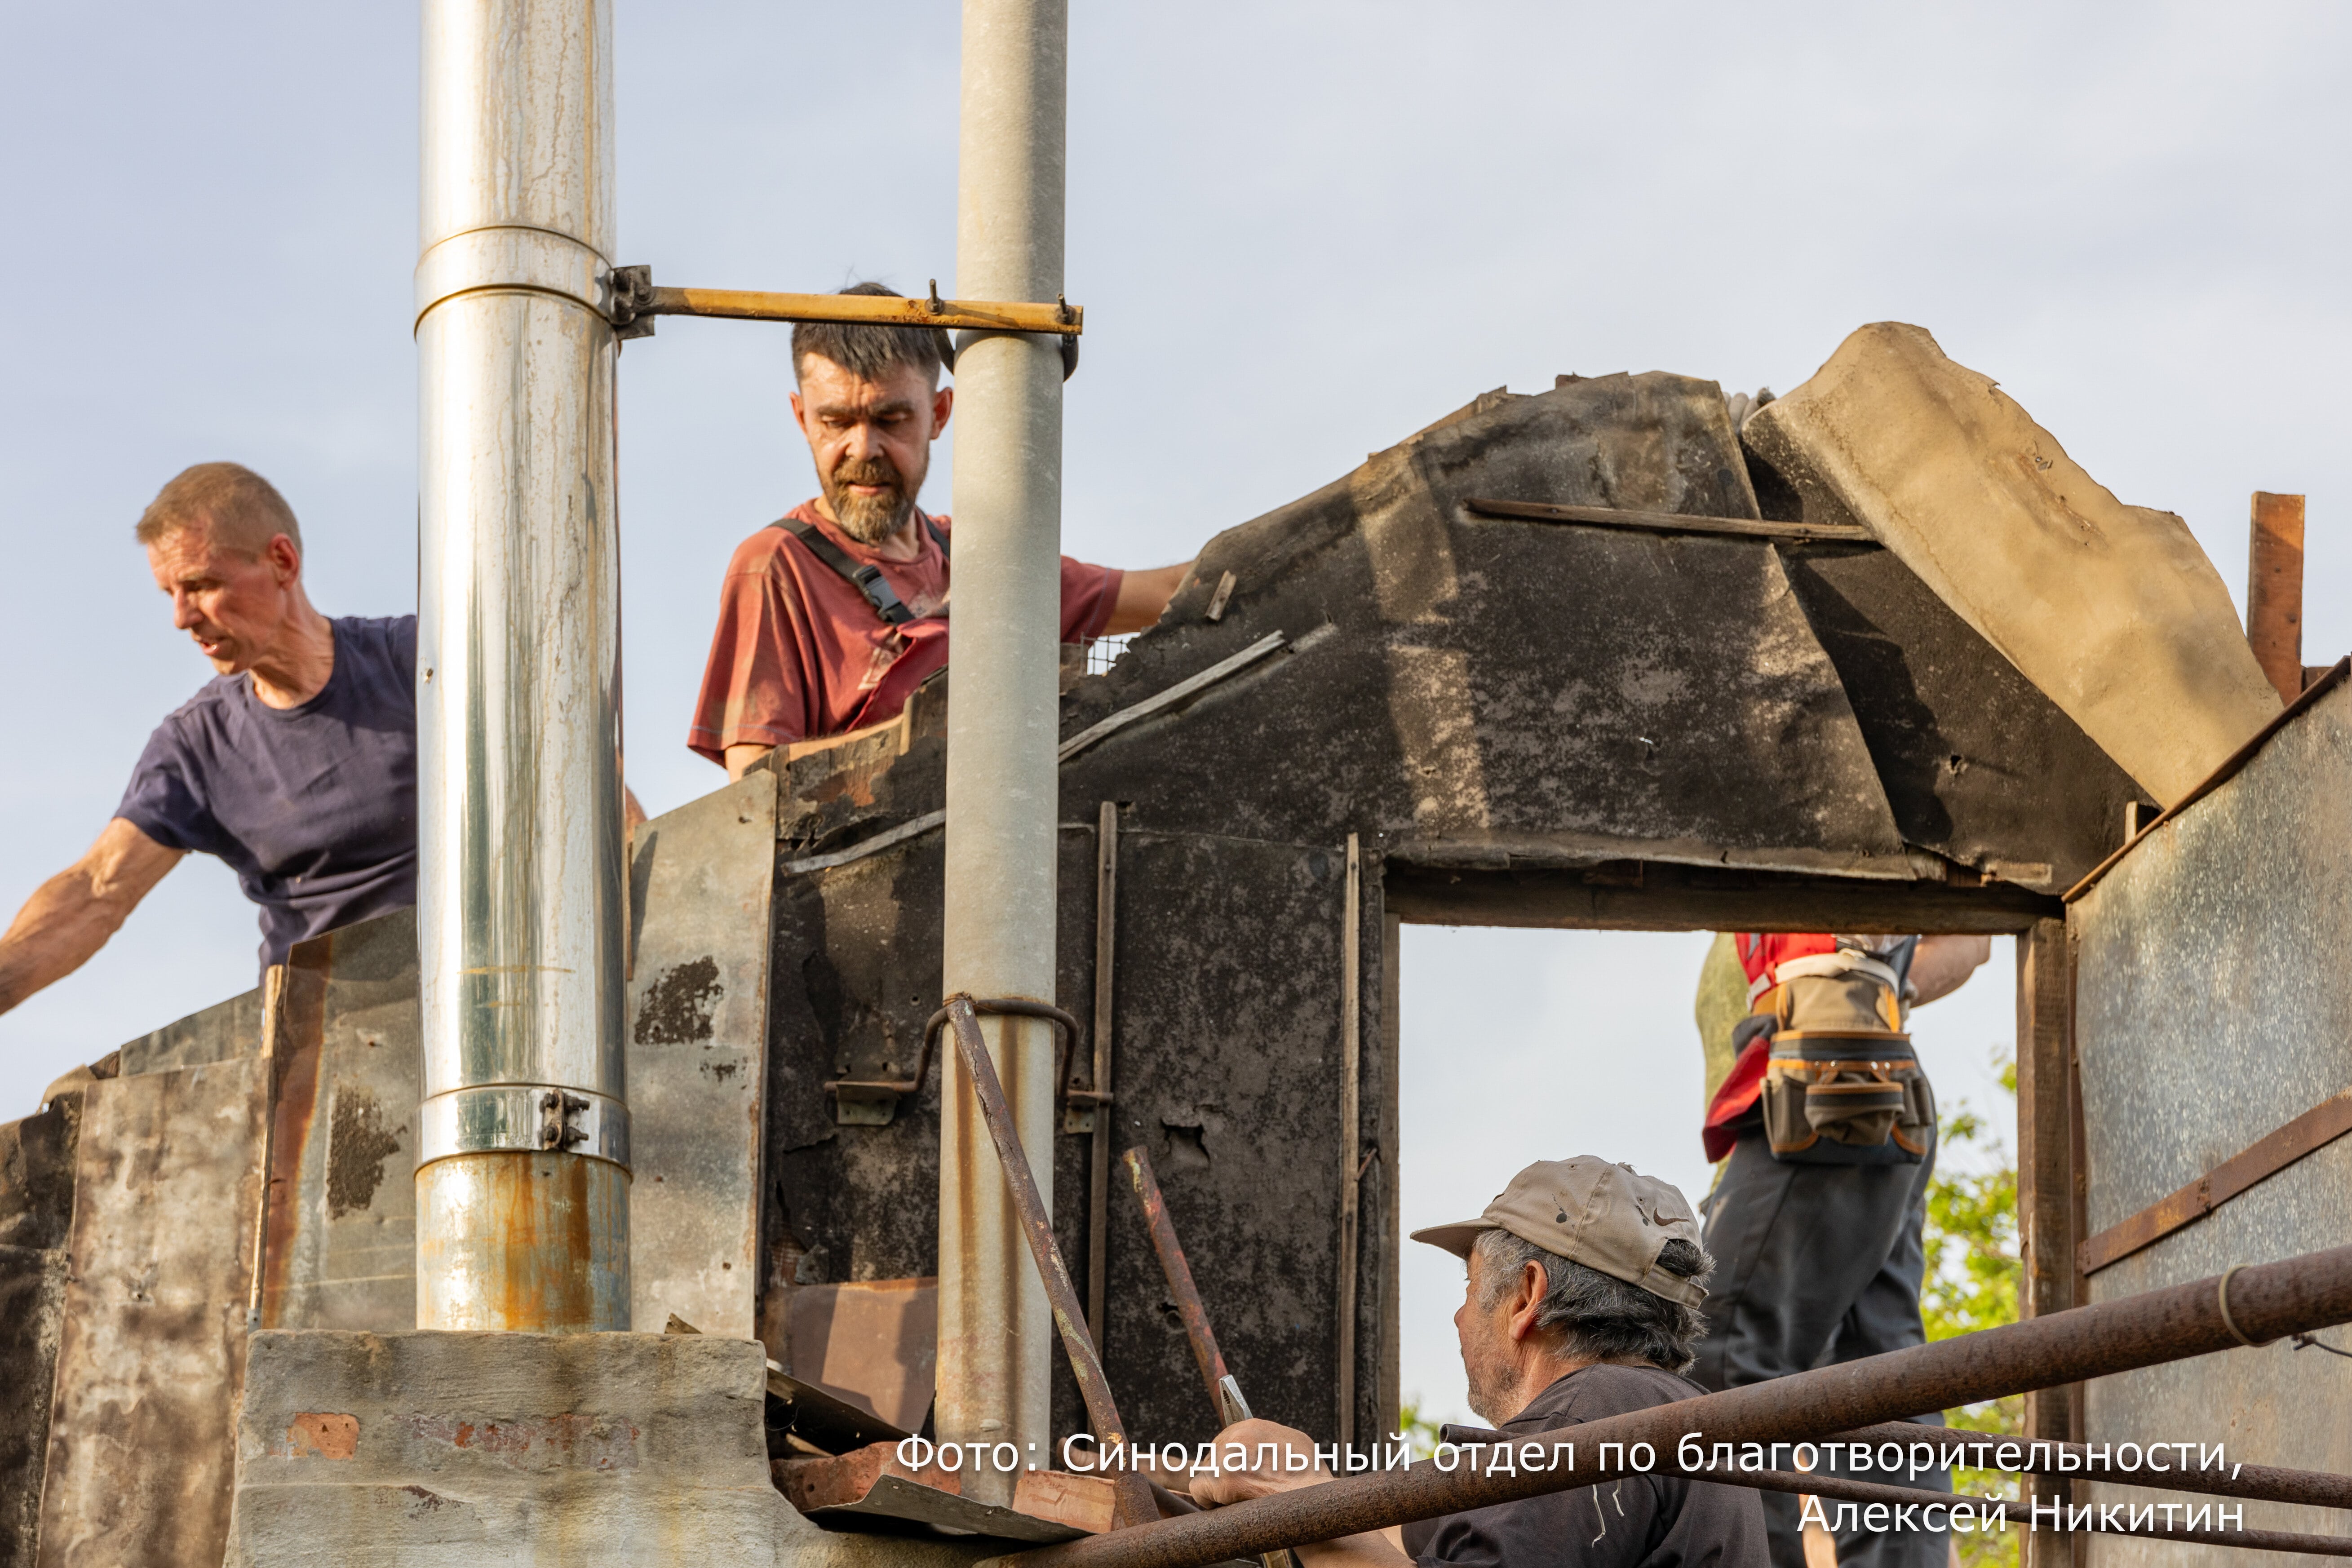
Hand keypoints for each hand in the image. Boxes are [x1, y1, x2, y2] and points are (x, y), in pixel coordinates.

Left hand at [1191, 1419, 1329, 1506]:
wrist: (1315, 1505)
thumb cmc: (1310, 1481)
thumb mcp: (1295, 1444)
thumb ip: (1269, 1439)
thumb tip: (1256, 1441)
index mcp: (1253, 1426)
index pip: (1226, 1438)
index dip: (1232, 1459)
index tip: (1240, 1473)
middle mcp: (1238, 1435)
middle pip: (1213, 1454)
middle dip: (1223, 1472)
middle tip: (1241, 1490)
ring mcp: (1229, 1457)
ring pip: (1206, 1471)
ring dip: (1217, 1487)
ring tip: (1241, 1499)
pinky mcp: (1223, 1480)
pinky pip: (1199, 1489)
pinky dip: (1208, 1501)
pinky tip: (1227, 1506)